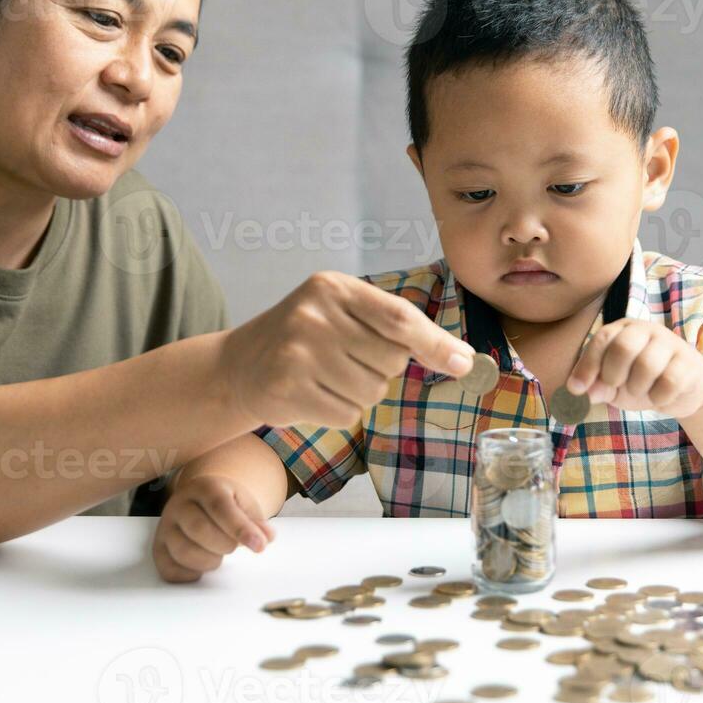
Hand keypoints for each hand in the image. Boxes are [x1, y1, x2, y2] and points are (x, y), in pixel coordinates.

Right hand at [153, 473, 274, 582]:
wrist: (200, 498)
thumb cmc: (226, 503)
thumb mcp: (244, 504)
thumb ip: (256, 521)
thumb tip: (266, 537)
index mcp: (205, 487)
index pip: (220, 507)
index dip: (240, 529)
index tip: (259, 546)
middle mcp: (179, 504)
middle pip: (198, 529)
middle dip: (224, 545)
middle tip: (233, 547)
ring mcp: (165, 526)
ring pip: (182, 550)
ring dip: (208, 561)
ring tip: (218, 555)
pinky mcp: (158, 547)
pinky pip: (169, 569)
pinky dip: (189, 574)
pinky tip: (202, 566)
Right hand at [224, 271, 474, 428]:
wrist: (239, 366)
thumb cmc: (305, 339)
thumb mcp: (344, 314)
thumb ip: (399, 329)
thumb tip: (460, 358)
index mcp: (334, 287)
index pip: (399, 318)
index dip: (434, 343)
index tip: (462, 364)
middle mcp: (314, 314)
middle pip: (390, 361)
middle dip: (380, 370)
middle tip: (345, 360)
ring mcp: (297, 352)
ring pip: (371, 392)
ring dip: (359, 394)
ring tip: (327, 378)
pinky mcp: (287, 388)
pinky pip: (346, 414)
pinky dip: (338, 412)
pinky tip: (312, 395)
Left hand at [565, 319, 702, 418]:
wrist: (682, 391)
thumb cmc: (641, 382)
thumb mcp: (612, 386)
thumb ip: (595, 386)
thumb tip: (578, 391)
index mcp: (624, 329)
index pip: (603, 338)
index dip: (587, 365)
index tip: (576, 389)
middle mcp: (647, 330)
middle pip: (623, 347)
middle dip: (614, 374)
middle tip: (617, 385)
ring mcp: (671, 343)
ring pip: (647, 365)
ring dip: (637, 388)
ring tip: (640, 391)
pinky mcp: (689, 363)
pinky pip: (670, 382)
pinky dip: (659, 397)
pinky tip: (659, 397)